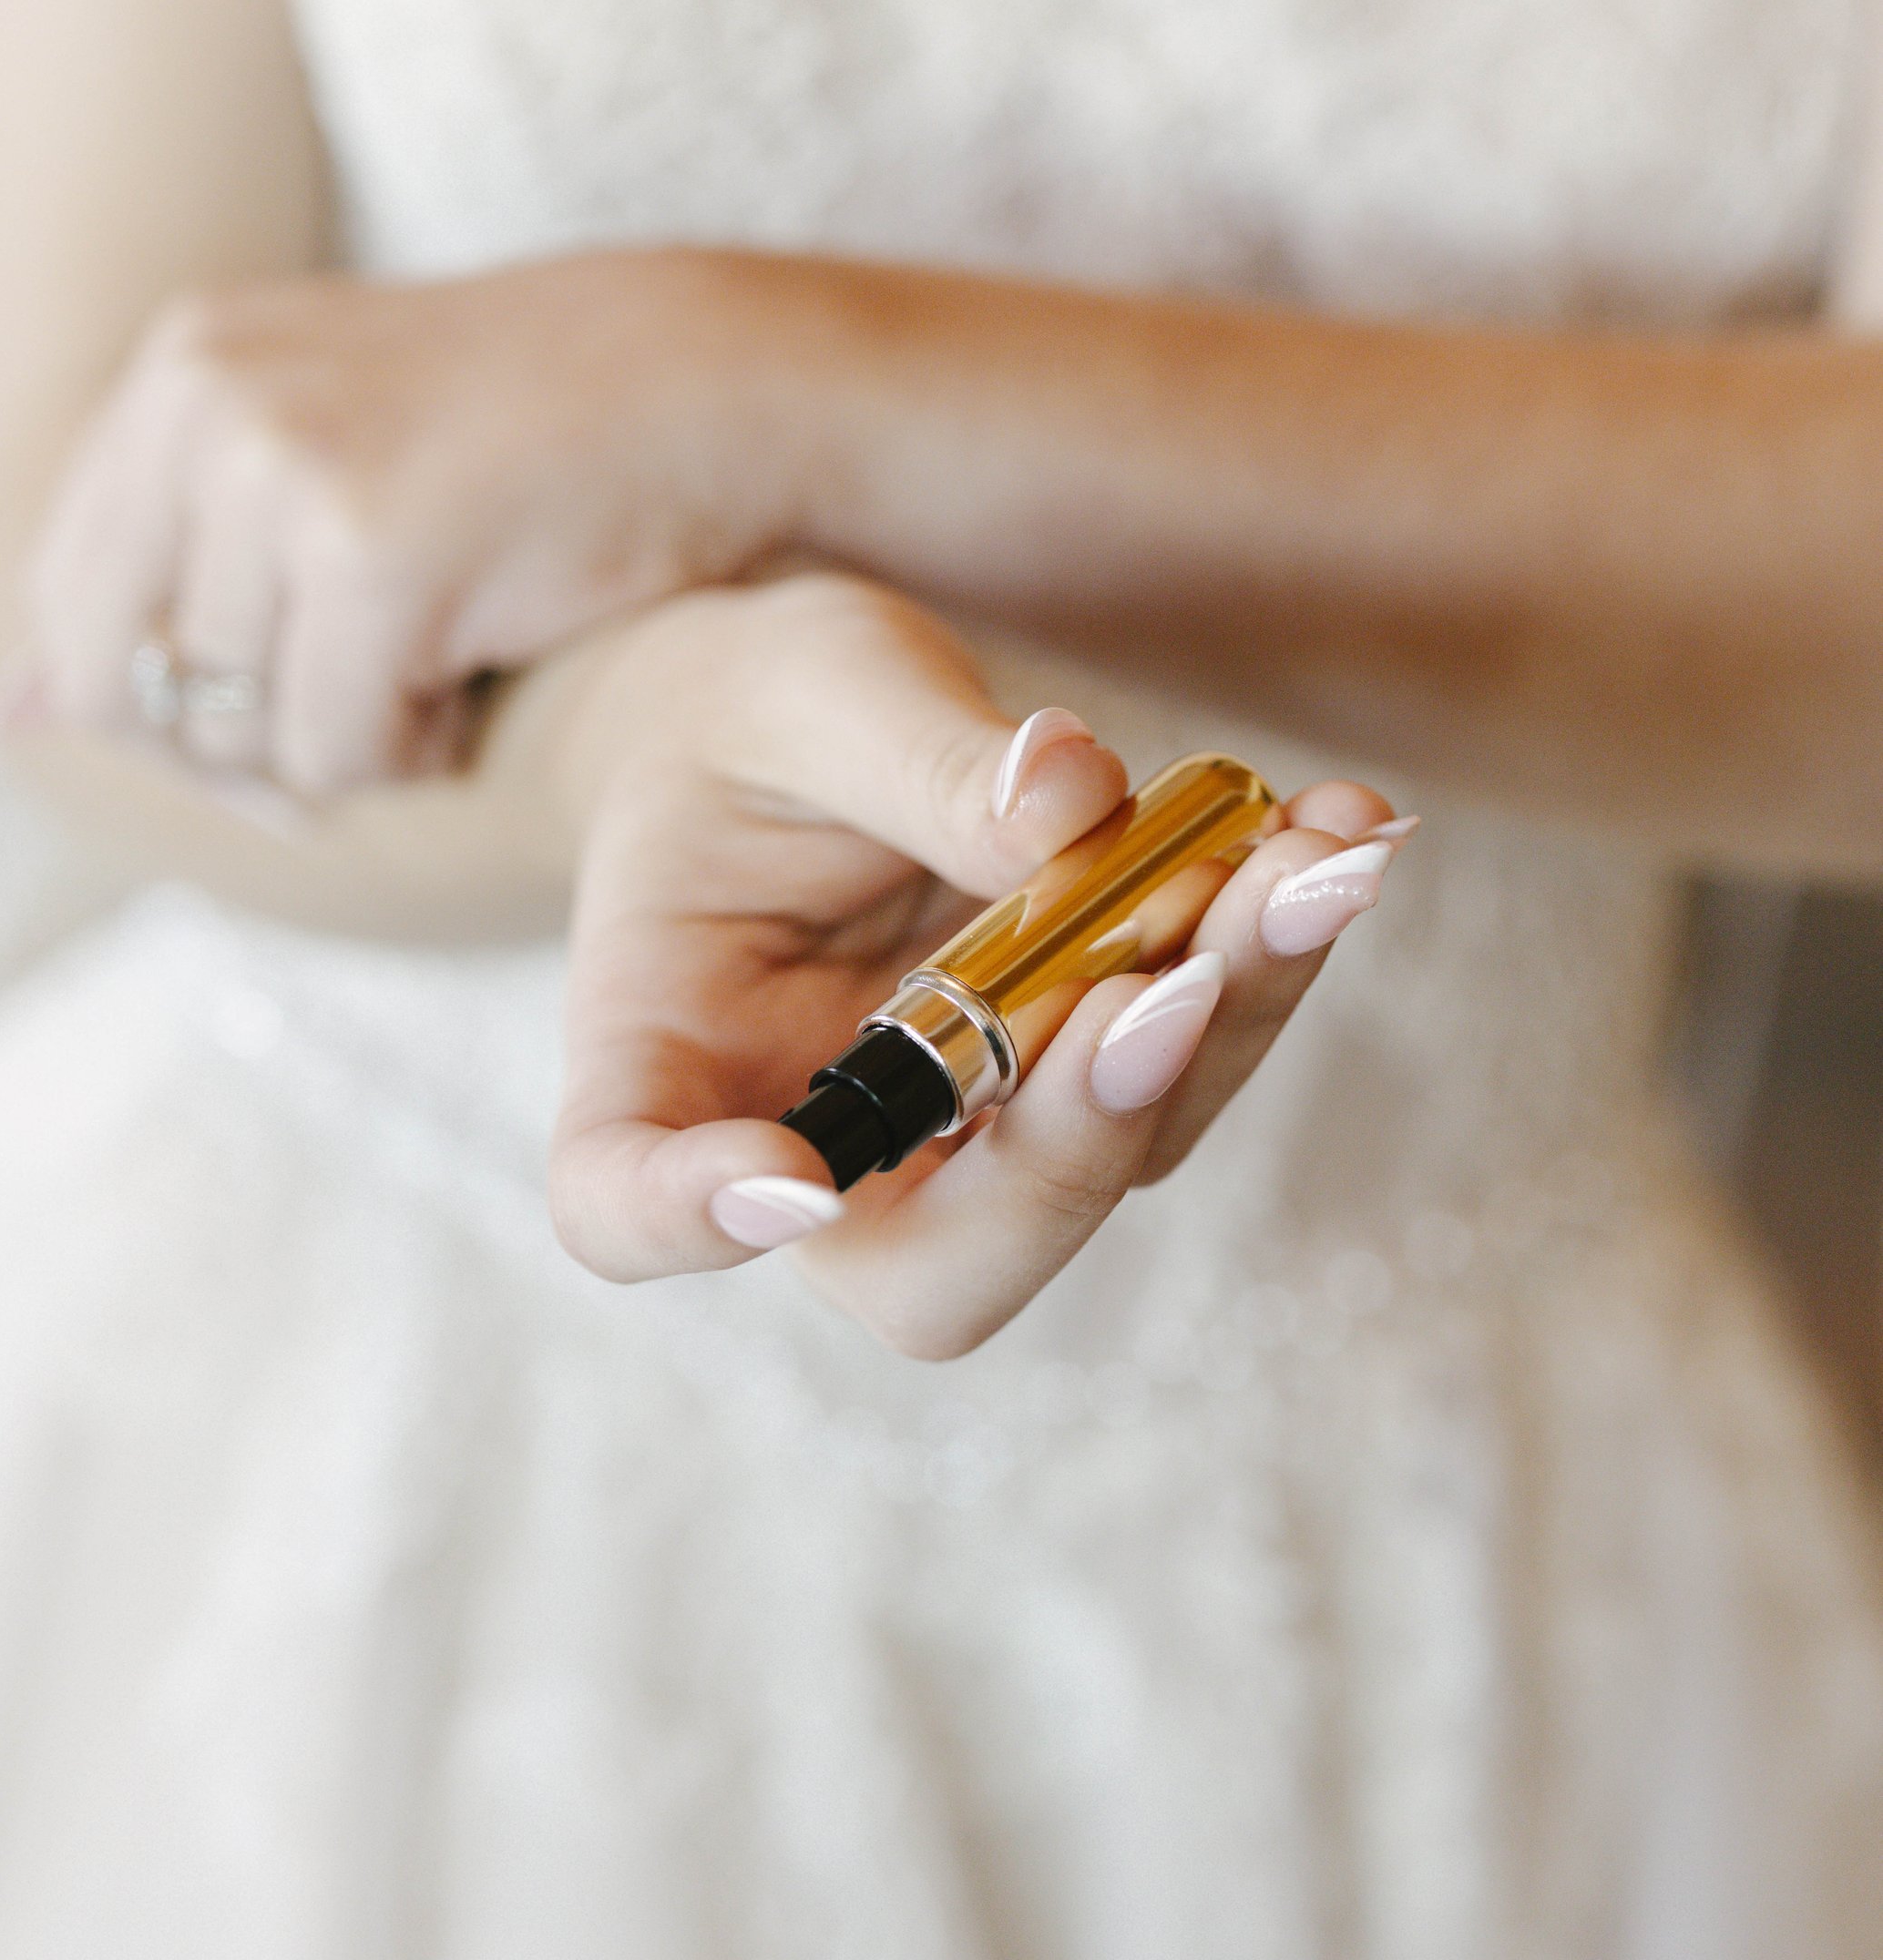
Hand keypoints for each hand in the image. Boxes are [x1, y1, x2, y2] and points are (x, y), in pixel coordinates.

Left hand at [22, 251, 824, 792]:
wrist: (717, 383)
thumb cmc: (523, 433)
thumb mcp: (312, 457)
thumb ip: (156, 571)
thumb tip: (2, 718)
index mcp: (179, 369)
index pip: (72, 606)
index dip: (164, 699)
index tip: (282, 699)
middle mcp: (207, 405)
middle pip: (134, 687)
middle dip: (238, 741)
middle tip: (360, 715)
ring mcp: (285, 474)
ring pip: (240, 730)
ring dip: (344, 741)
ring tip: (438, 665)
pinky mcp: (373, 556)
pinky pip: (340, 751)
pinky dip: (416, 752)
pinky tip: (477, 683)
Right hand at [535, 575, 1403, 1357]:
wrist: (799, 723)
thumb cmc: (754, 714)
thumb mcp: (806, 690)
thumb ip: (914, 753)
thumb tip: (1071, 797)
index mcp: (662, 1058)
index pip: (622, 1199)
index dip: (691, 1223)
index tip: (784, 1185)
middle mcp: (819, 1148)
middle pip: (937, 1269)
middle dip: (1074, 1148)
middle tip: (1170, 990)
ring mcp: (967, 1140)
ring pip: (1110, 1161)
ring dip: (1228, 1019)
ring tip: (1313, 860)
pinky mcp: (1085, 1083)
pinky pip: (1191, 1055)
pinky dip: (1272, 951)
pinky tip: (1338, 832)